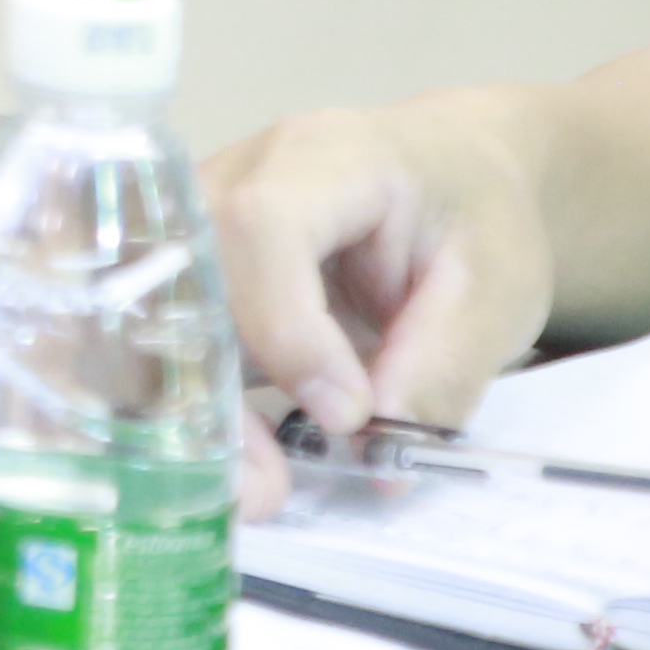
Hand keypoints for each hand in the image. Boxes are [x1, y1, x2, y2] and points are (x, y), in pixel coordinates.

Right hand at [204, 88, 555, 512]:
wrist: (448, 173)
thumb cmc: (474, 217)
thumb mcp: (496, 290)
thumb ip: (440, 365)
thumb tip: (377, 453)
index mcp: (321, 158)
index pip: (263, 226)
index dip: (286, 325)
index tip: (345, 415)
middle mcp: (232, 178)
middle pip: (183, 274)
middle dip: (210, 388)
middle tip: (264, 490)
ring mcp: (195, 222)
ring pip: (153, 314)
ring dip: (188, 410)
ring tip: (252, 492)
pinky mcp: (187, 271)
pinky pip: (166, 338)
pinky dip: (190, 407)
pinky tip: (231, 464)